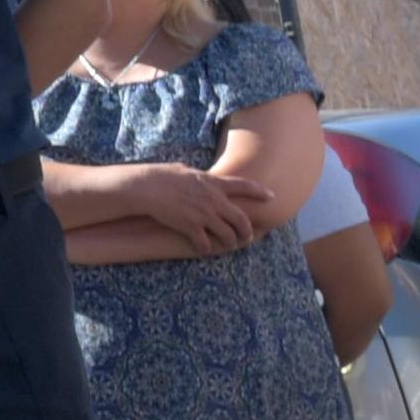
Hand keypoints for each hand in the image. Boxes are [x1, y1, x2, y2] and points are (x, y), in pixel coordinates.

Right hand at [136, 163, 278, 250]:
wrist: (146, 187)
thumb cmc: (160, 175)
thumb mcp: (184, 169)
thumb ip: (195, 175)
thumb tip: (192, 172)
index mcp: (213, 183)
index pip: (244, 186)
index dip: (260, 192)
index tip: (272, 197)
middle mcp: (214, 200)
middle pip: (241, 219)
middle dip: (246, 231)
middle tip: (246, 237)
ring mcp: (204, 215)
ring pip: (228, 235)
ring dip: (230, 242)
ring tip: (228, 245)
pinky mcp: (191, 227)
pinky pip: (205, 243)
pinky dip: (206, 248)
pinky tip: (203, 249)